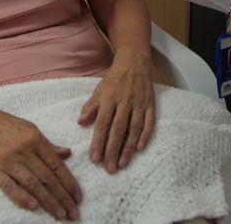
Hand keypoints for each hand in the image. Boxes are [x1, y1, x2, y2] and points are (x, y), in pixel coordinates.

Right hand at [0, 102, 81, 219]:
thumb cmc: (2, 124)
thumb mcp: (28, 128)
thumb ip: (47, 144)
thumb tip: (67, 154)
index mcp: (35, 138)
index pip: (56, 165)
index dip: (69, 182)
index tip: (78, 197)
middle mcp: (24, 150)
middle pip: (47, 177)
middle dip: (63, 196)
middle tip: (74, 213)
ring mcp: (8, 160)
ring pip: (33, 184)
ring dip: (48, 201)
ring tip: (60, 214)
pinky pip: (9, 186)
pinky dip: (22, 197)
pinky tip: (34, 206)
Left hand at [78, 50, 155, 172]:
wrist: (135, 62)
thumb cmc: (114, 78)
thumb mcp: (99, 89)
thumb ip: (90, 106)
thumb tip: (80, 122)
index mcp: (110, 97)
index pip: (103, 123)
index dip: (98, 141)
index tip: (94, 158)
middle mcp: (125, 101)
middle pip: (118, 129)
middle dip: (113, 150)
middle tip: (109, 168)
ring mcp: (140, 103)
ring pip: (134, 129)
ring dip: (128, 148)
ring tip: (122, 164)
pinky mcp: (151, 104)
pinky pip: (149, 122)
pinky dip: (145, 136)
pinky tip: (139, 149)